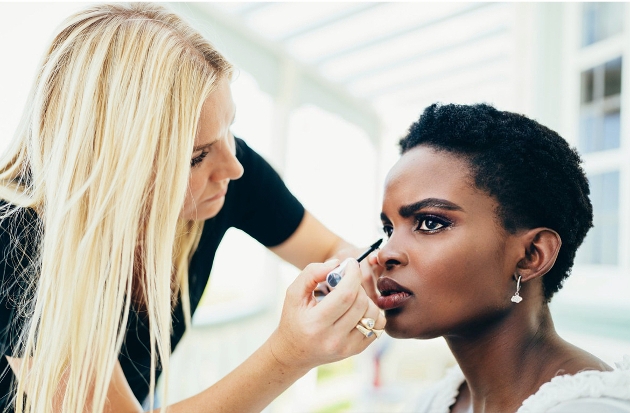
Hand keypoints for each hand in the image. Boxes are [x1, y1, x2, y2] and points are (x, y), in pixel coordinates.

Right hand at [269, 259, 384, 370]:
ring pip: (372, 314)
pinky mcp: (357, 350)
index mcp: (315, 324)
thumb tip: (337, 264)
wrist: (294, 353)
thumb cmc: (294, 319)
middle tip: (346, 281)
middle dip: (357, 285)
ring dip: (365, 298)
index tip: (351, 264)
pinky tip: (357, 309)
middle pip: (361, 303)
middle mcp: (333, 339)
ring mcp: (347, 347)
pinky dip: (372, 313)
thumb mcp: (293, 293)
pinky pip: (377, 326)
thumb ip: (311, 273)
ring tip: (350, 297)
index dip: (353, 275)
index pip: (345, 295)